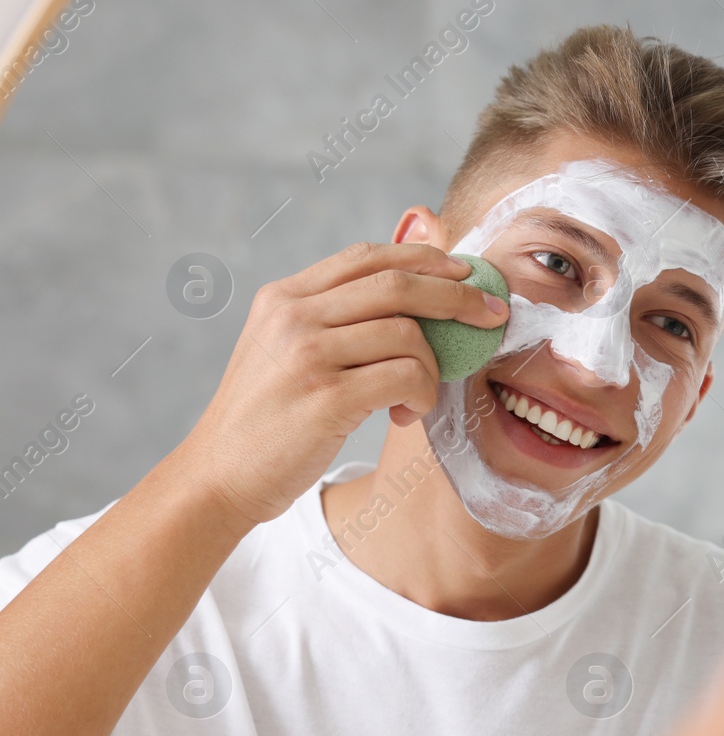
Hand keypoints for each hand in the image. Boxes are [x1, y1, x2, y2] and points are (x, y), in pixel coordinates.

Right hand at [172, 242, 507, 526]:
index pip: (366, 258)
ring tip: (417, 395)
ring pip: (407, 334)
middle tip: (492, 315)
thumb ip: (335, 316)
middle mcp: (291, 316)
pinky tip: (405, 413)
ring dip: (431, 366)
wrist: (219, 477)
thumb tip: (411, 284)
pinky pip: (405, 377)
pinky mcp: (325, 398)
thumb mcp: (286, 351)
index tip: (464, 272)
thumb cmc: (269, 419)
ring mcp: (306, 355)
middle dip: (457, 297)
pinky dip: (421, 394)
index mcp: (283, 297)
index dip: (423, 259)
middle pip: (396, 285)